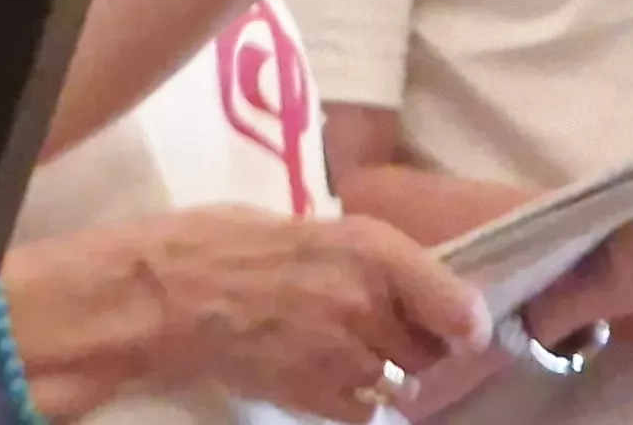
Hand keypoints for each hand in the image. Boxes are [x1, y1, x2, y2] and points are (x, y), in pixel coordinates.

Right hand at [8, 209, 483, 420]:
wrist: (164, 295)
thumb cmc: (224, 243)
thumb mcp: (308, 226)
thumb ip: (365, 257)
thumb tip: (413, 284)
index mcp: (369, 248)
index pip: (460, 306)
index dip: (467, 322)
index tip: (461, 327)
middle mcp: (367, 304)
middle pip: (431, 350)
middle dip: (415, 344)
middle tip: (383, 330)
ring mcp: (344, 357)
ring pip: (399, 384)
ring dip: (382, 372)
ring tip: (342, 351)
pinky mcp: (318, 397)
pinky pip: (363, 411)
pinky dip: (351, 400)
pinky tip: (321, 375)